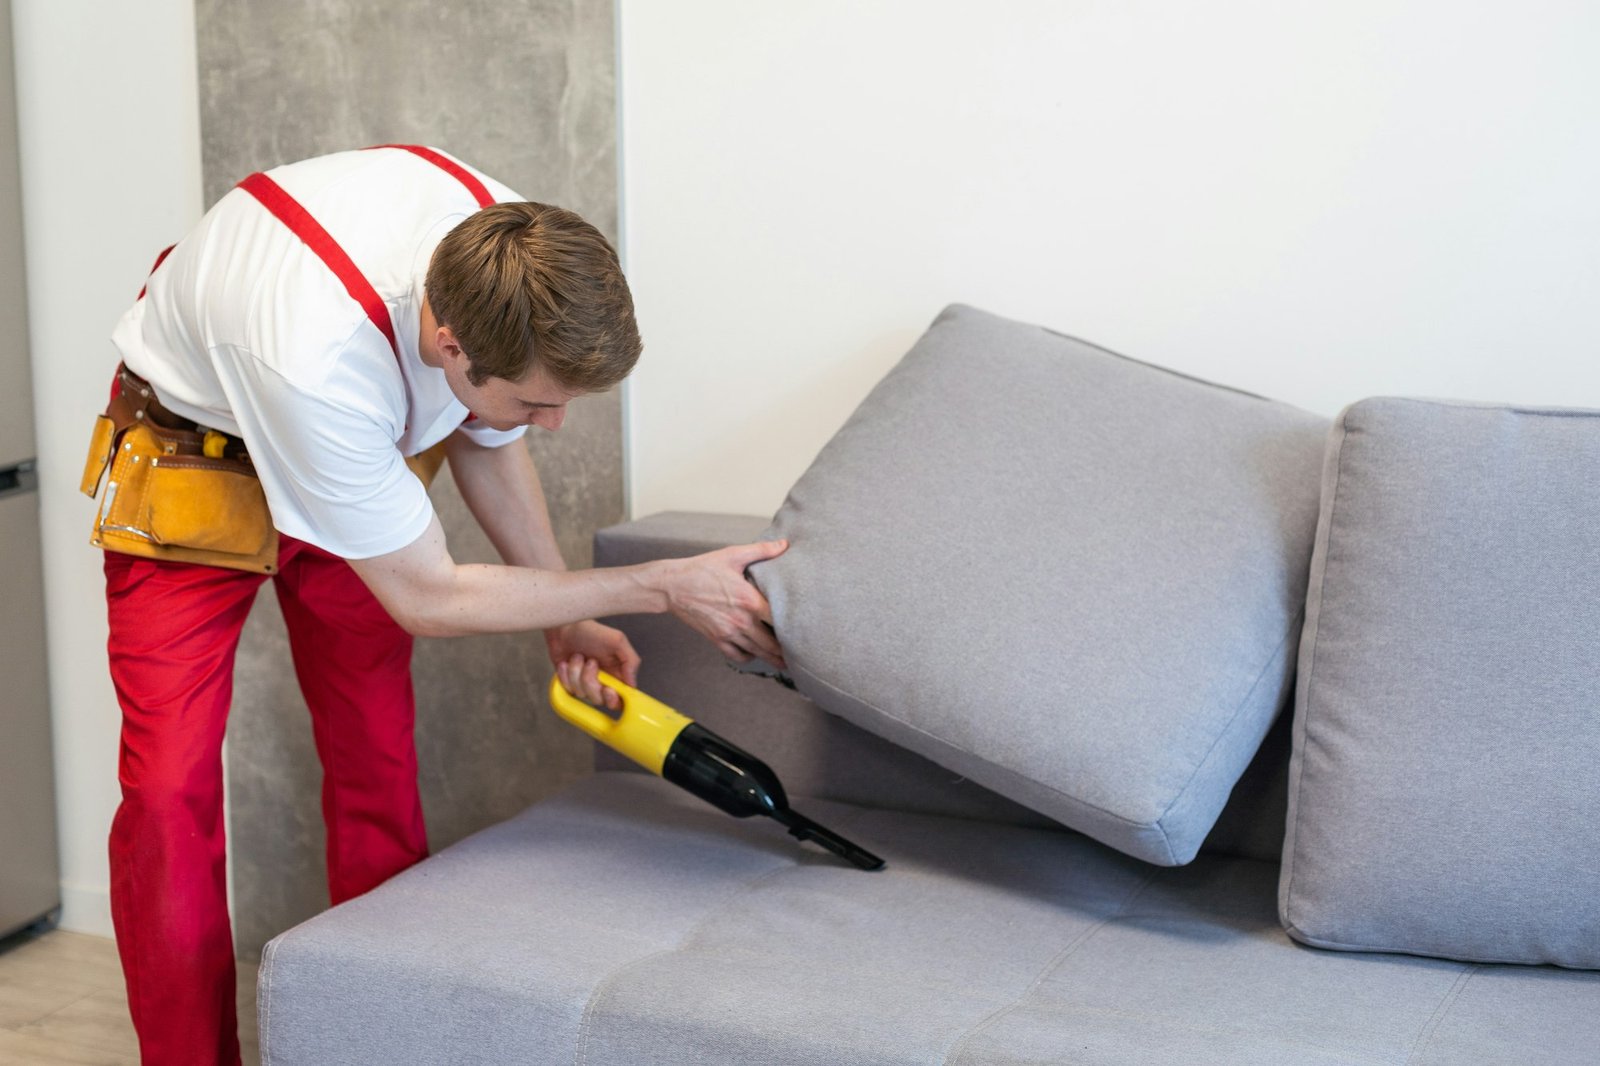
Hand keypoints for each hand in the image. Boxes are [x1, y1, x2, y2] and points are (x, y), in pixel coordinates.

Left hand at [547, 620, 640, 710]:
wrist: (564, 627)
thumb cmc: (590, 631)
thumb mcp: (617, 641)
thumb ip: (631, 661)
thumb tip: (632, 683)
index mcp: (616, 674)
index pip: (620, 699)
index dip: (614, 699)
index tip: (609, 690)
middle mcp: (601, 682)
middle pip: (599, 699)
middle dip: (591, 681)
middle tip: (591, 662)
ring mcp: (584, 684)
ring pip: (581, 694)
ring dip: (577, 672)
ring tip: (578, 657)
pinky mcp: (569, 684)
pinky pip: (567, 689)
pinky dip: (565, 674)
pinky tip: (567, 662)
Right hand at [659, 539, 788, 668]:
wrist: (672, 585)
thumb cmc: (702, 568)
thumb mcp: (733, 555)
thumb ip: (761, 551)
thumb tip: (784, 544)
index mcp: (750, 600)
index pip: (780, 620)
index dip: (794, 627)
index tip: (804, 629)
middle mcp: (742, 620)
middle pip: (771, 644)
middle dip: (786, 650)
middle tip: (799, 652)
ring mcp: (729, 632)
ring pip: (757, 653)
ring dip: (772, 658)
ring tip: (785, 661)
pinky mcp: (717, 639)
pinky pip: (737, 656)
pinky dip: (748, 657)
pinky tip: (754, 652)